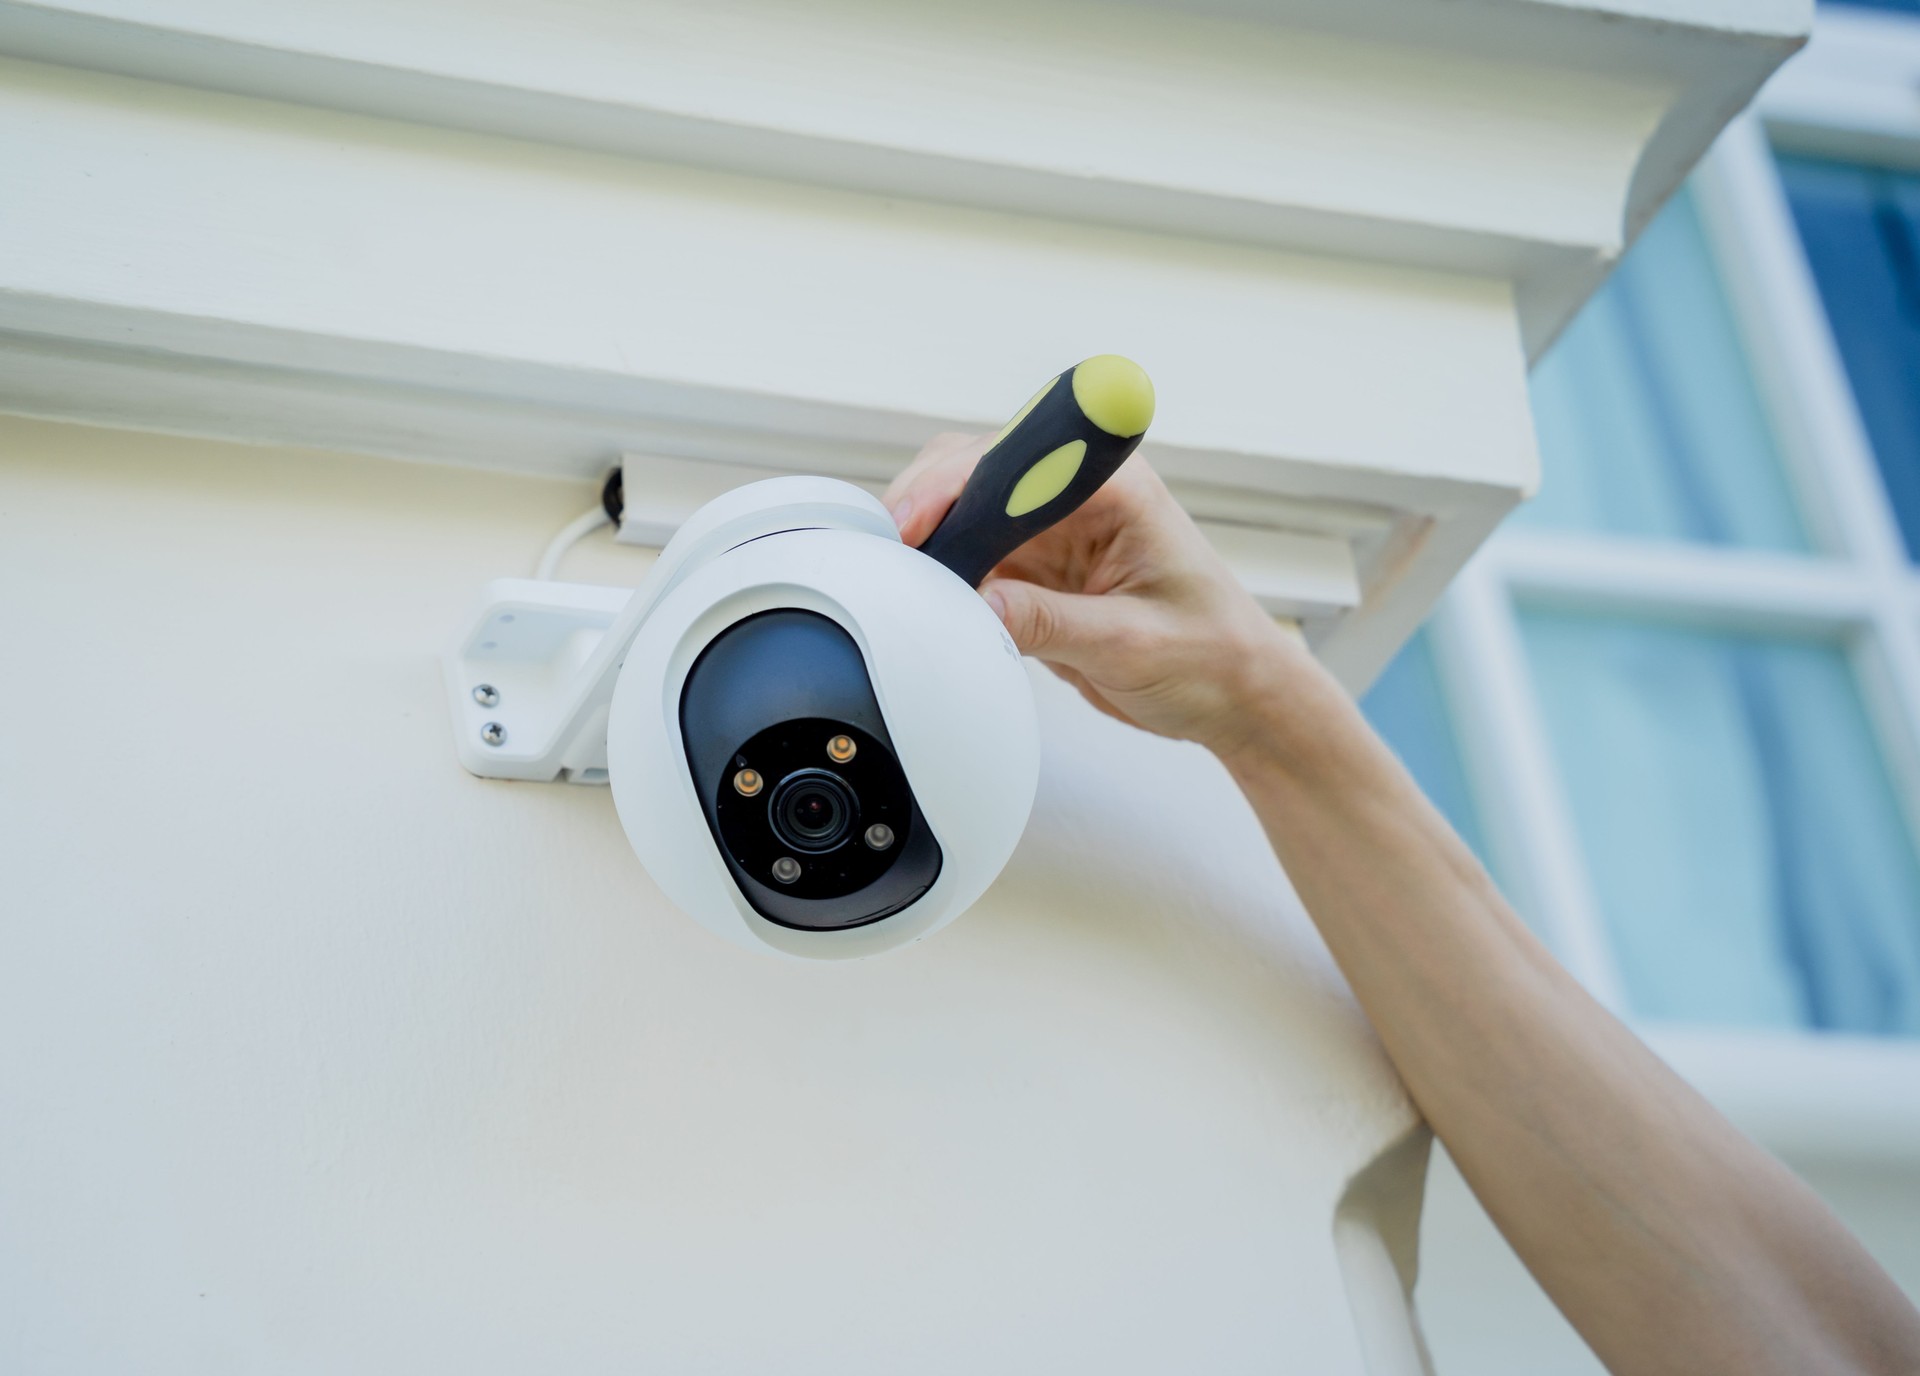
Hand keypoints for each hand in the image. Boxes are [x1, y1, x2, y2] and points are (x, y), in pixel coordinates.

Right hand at [885, 432, 1329, 762]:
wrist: (1235, 695)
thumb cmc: (1212, 656)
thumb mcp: (1131, 645)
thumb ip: (1052, 623)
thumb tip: (979, 605)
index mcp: (1113, 488)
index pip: (1016, 460)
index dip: (956, 483)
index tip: (916, 522)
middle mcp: (1077, 496)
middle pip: (973, 471)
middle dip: (925, 507)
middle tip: (891, 559)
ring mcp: (1052, 531)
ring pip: (962, 513)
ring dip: (927, 544)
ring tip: (900, 584)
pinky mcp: (1035, 569)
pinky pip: (971, 558)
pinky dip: (942, 576)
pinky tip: (927, 601)